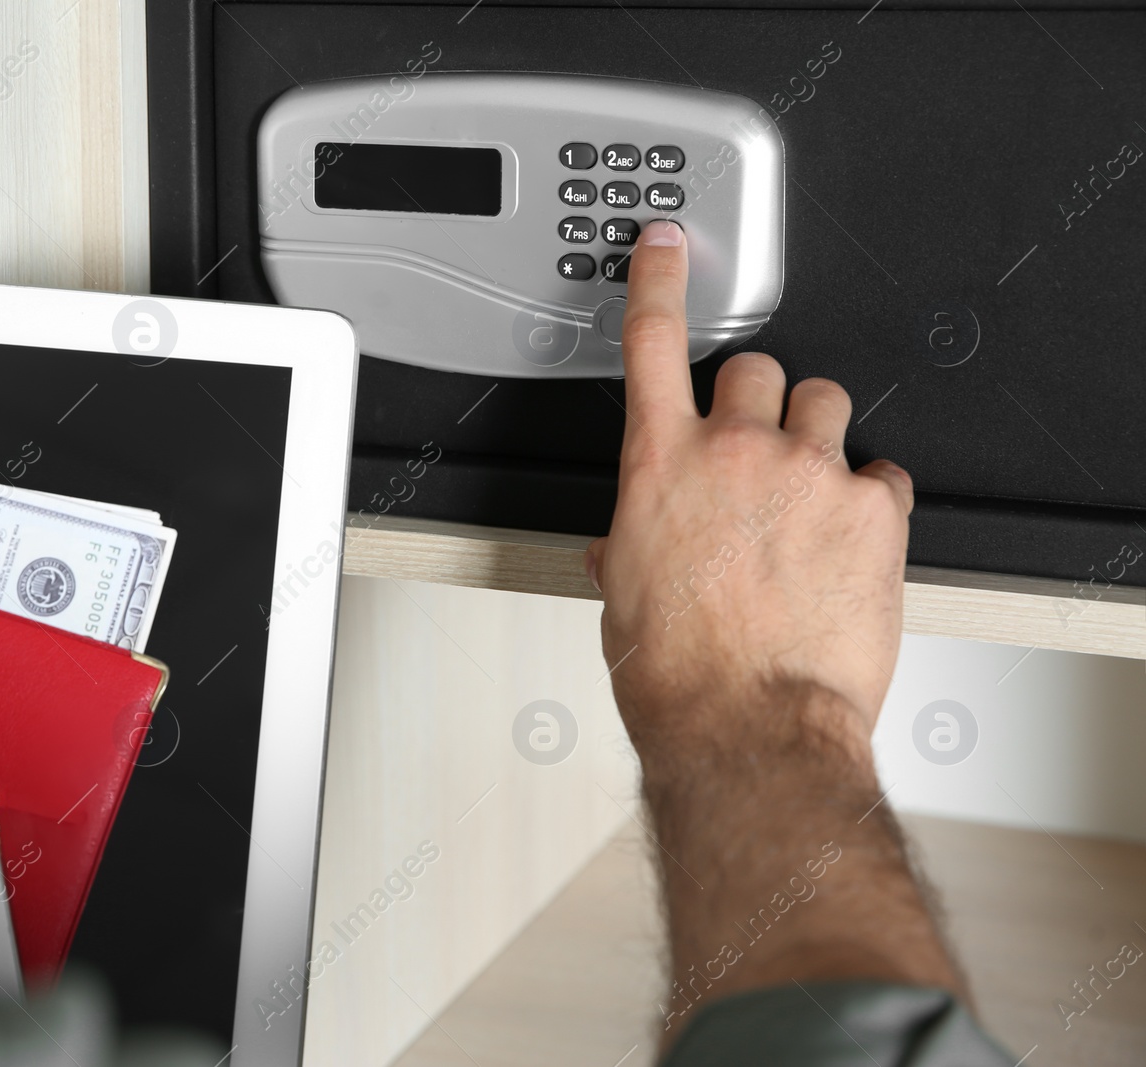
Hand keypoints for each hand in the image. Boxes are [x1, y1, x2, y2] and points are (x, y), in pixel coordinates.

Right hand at [585, 221, 964, 1040]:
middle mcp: (734, 453)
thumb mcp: (623, 600)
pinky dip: (870, 499)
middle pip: (757, 366)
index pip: (653, 342)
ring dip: (820, 438)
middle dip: (760, 398)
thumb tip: (619, 549)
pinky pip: (883, 472)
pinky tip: (852, 542)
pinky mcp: (873, 509)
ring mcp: (809, 474)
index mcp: (659, 467)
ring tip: (813, 496)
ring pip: (828, 403)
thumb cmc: (678, 674)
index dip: (660, 280)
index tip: (668, 244)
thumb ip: (625, 547)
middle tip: (762, 449)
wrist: (748, 726)